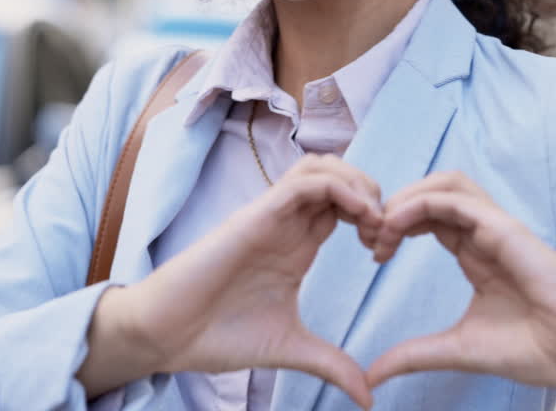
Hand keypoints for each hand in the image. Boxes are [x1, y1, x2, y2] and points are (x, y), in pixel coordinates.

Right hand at [80, 154, 382, 408]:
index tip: (387, 252)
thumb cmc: (218, 336)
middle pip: (339, 176)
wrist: (168, 336)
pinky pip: (304, 182)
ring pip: (323, 167)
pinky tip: (359, 213)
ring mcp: (272, 216)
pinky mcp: (256, 215)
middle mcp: (287, 224)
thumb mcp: (290, 348)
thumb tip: (368, 397)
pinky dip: (338, 187)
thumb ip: (331, 364)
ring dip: (358, 183)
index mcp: (298, 246)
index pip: (345, 206)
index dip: (375, 218)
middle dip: (373, 193)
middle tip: (388, 231)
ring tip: (374, 219)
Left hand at [366, 172, 555, 410]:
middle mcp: (486, 234)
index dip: (395, 225)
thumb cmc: (533, 349)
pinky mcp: (508, 231)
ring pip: (448, 184)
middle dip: (396, 204)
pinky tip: (397, 225)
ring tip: (383, 225)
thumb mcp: (457, 350)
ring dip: (408, 195)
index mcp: (476, 254)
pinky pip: (459, 200)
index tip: (374, 253)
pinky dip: (423, 203)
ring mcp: (498, 229)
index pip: (429, 218)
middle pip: (434, 192)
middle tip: (371, 235)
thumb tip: (373, 375)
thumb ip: (414, 355)